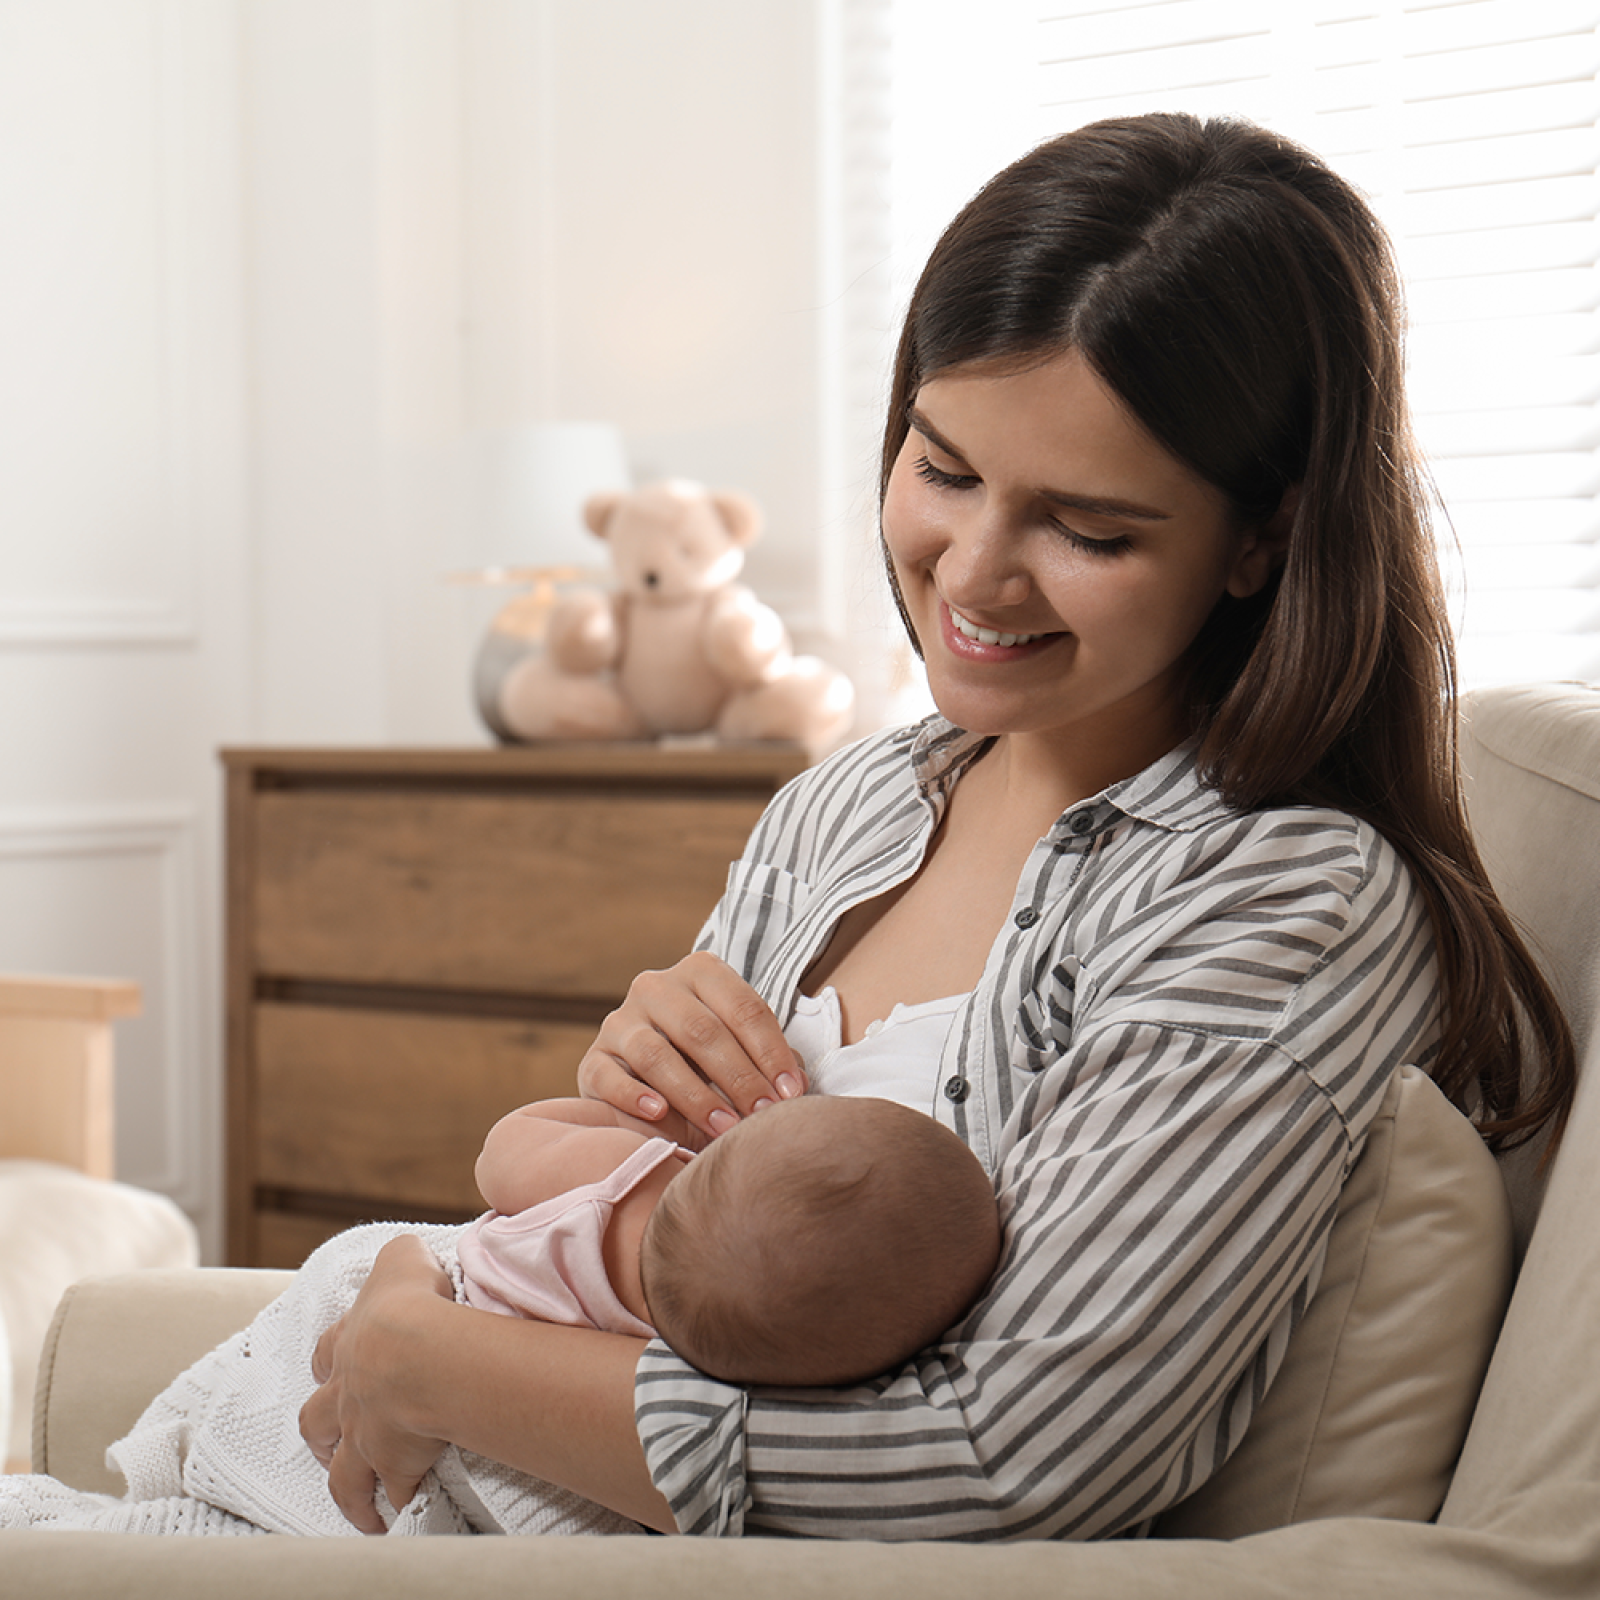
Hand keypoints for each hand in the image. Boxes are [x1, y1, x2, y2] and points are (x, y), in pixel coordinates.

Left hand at [299, 1234, 453, 1533]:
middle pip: (318, 1422)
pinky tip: (405, 1511)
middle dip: (322, 1436)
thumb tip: (407, 1252)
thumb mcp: (402, 1257)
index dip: (328, 1363)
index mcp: (349, 1344)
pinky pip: (392, 1493)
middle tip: (331, 1447)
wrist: (416, 1350)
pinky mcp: (391, 1463)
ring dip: (349, 1488)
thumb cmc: (410, 1300)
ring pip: (343, 1471)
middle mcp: (348, 1394)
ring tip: (360, 1505)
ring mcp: (364, 1433)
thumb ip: (400, 1255)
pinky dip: (396, 1503)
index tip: (330, 1371)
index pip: (327, 1354)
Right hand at [576, 951, 804, 1145]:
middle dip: (738, 1077)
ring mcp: (620, 1021)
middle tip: (762, 1116)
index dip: (772, 1052)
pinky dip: (634, 1096)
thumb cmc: (707, 1061)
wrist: (645, 1076)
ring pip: (656, 1054)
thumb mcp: (741, 1049)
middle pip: (702, 1030)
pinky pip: (609, 1077)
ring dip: (695, 1096)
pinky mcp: (594, 1058)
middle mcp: (656, 987)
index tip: (792, 1093)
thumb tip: (797, 1086)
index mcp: (701, 972)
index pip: (743, 1008)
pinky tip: (659, 1115)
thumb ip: (770, 1061)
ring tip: (724, 1128)